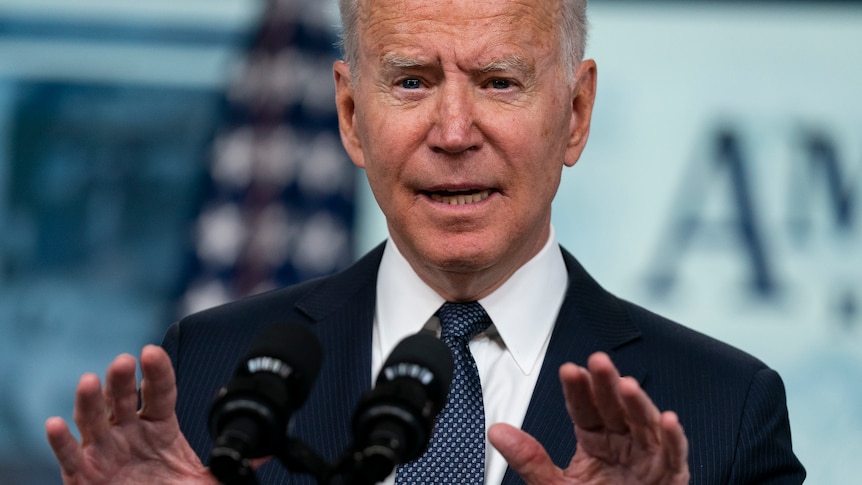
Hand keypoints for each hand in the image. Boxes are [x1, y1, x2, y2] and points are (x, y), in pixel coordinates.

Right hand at [45, 345, 216, 484]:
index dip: (157, 372)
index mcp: (159, 424)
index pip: (159, 391)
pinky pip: (70, 455)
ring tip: (89, 380)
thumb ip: (230, 462)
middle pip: (123, 397)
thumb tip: (264, 451)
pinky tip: (54, 424)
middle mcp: (128, 430)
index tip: (153, 352)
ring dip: (89, 400)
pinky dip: (60, 440)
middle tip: (125, 361)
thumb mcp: (207, 479)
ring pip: (93, 418)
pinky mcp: (82, 472)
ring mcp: (104, 448)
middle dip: (122, 379)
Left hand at [488, 352, 688, 484]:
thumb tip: (496, 431)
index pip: (584, 408)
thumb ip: (530, 460)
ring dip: (638, 403)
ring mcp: (648, 457)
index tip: (569, 370)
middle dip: (606, 384)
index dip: (577, 389)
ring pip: (645, 424)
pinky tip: (669, 420)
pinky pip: (675, 455)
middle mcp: (622, 442)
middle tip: (598, 362)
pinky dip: (674, 438)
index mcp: (595, 440)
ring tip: (627, 385)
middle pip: (614, 408)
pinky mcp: (671, 476)